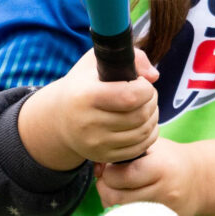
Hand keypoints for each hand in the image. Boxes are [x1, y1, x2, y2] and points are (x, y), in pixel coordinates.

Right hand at [18, 47, 159, 170]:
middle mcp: (88, 123)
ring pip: (143, 132)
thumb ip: (131, 58)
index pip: (129, 96)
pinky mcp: (103, 157)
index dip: (145, 88)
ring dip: (153, 117)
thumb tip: (154, 76)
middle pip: (139, 115)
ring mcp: (95, 144)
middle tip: (147, 94)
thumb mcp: (98, 61)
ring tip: (147, 106)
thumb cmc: (84, 83)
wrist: (60, 117)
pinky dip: (149, 134)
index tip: (142, 82)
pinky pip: (139, 148)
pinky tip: (144, 122)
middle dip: (152, 101)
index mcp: (85, 96)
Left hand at [95, 138, 201, 215]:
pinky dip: (122, 214)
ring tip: (116, 190)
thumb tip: (98, 167)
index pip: (121, 176)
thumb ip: (125, 153)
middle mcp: (163, 192)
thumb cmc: (169, 158)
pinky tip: (126, 203)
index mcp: (160, 168)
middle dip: (105, 187)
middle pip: (117, 198)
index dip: (108, 172)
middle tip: (108, 180)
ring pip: (120, 214)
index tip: (110, 167)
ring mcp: (163, 212)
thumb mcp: (152, 146)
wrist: (198, 180)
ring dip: (111, 202)